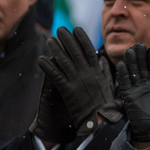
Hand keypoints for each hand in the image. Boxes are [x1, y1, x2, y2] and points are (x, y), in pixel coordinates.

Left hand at [32, 27, 120, 142]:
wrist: (98, 121)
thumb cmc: (104, 105)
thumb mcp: (108, 85)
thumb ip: (105, 71)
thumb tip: (102, 59)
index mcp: (96, 72)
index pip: (88, 50)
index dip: (82, 39)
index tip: (76, 29)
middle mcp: (86, 73)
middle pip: (75, 52)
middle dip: (67, 39)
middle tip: (60, 29)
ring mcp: (76, 81)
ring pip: (64, 61)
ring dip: (56, 50)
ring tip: (50, 40)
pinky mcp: (67, 90)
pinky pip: (56, 76)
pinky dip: (48, 67)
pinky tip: (41, 60)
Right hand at [116, 44, 149, 144]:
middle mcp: (143, 86)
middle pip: (140, 67)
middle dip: (140, 56)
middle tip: (140, 44)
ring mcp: (135, 91)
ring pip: (132, 73)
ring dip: (131, 62)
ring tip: (131, 50)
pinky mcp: (128, 97)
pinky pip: (124, 84)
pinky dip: (123, 74)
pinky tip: (122, 64)